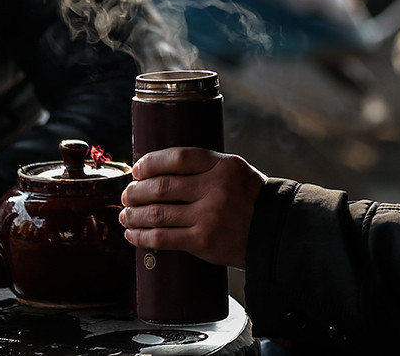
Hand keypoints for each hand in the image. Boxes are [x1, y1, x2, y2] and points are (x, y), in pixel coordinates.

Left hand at [119, 146, 266, 269]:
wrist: (274, 232)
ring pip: (157, 212)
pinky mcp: (203, 241)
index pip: (178, 158)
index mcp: (222, 166)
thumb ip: (205, 167)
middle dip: (136, 191)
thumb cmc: (250, 200)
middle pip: (162, 186)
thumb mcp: (234, 171)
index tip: (138, 169)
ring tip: (125, 215)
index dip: (151, 162)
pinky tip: (133, 234)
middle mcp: (214, 188)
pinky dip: (142, 236)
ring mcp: (208, 216)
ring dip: (134, 214)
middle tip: (128, 194)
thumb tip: (160, 170)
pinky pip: (163, 238)